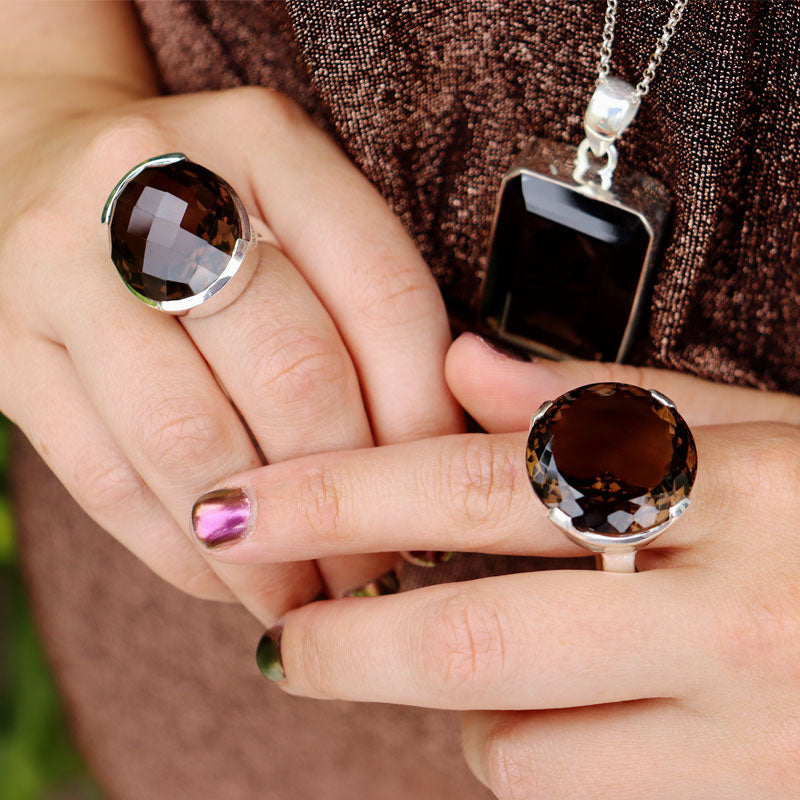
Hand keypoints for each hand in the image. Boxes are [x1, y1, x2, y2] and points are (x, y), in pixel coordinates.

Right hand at [0, 3, 460, 624]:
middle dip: (350, 493)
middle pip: (293, 373)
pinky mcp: (9, 351)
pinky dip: (184, 555)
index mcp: (267, 144)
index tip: (436, 484)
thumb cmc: (205, 211)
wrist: (41, 163)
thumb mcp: (297, 214)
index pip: (383, 294)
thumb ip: (366, 312)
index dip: (423, 415)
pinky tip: (233, 579)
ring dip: (266, 546)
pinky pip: (107, 482)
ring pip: (191, 439)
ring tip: (312, 595)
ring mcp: (67, 270)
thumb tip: (429, 457)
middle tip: (383, 563)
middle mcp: (157, 190)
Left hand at [196, 333, 799, 797]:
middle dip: (344, 646)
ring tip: (504, 662)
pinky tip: (581, 714)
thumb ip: (604, 400)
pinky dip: (539, 759)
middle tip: (280, 641)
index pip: (483, 477)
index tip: (247, 507)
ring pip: (520, 748)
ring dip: (472, 709)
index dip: (344, 493)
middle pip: (474, 636)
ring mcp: (750, 731)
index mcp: (727, 482)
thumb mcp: (759, 423)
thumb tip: (461, 369)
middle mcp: (734, 610)